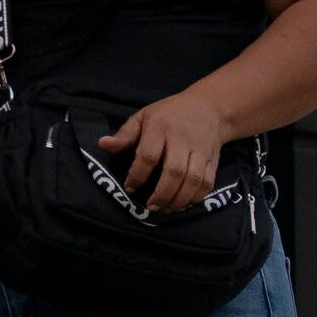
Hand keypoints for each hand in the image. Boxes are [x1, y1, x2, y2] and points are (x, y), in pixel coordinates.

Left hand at [95, 88, 240, 214]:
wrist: (208, 107)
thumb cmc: (168, 114)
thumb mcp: (143, 117)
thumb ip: (124, 135)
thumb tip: (103, 144)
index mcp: (160, 126)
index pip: (148, 156)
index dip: (138, 176)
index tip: (130, 188)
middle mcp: (182, 138)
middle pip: (174, 171)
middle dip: (162, 193)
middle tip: (151, 206)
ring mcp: (200, 150)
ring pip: (193, 180)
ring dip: (179, 199)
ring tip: (166, 209)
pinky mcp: (213, 159)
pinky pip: (207, 183)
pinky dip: (196, 197)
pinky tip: (183, 203)